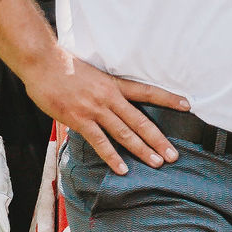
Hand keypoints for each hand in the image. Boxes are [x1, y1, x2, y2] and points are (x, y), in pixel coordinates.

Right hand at [20, 47, 184, 174]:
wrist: (43, 63)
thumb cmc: (65, 67)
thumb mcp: (93, 74)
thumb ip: (104, 90)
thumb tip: (112, 102)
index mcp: (115, 84)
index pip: (148, 92)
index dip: (168, 99)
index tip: (187, 106)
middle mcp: (109, 98)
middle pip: (140, 120)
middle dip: (158, 139)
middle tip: (173, 154)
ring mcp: (95, 110)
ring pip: (124, 133)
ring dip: (141, 150)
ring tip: (156, 163)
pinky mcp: (79, 119)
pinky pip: (99, 141)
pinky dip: (112, 156)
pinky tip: (122, 168)